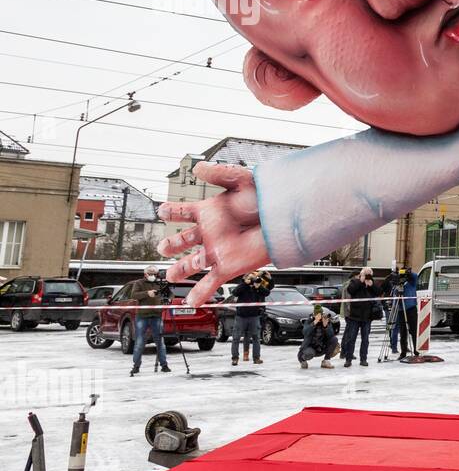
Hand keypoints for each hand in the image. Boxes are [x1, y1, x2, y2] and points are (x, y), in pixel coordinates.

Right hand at [157, 162, 268, 307]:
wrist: (285, 216)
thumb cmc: (268, 196)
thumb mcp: (241, 180)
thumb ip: (219, 173)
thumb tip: (197, 168)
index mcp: (211, 212)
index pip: (184, 212)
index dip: (171, 211)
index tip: (161, 210)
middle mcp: (213, 232)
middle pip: (184, 240)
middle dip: (172, 244)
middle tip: (162, 248)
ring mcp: (219, 250)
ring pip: (193, 263)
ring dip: (181, 270)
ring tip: (171, 276)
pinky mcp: (229, 266)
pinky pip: (211, 282)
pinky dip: (200, 293)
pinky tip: (192, 302)